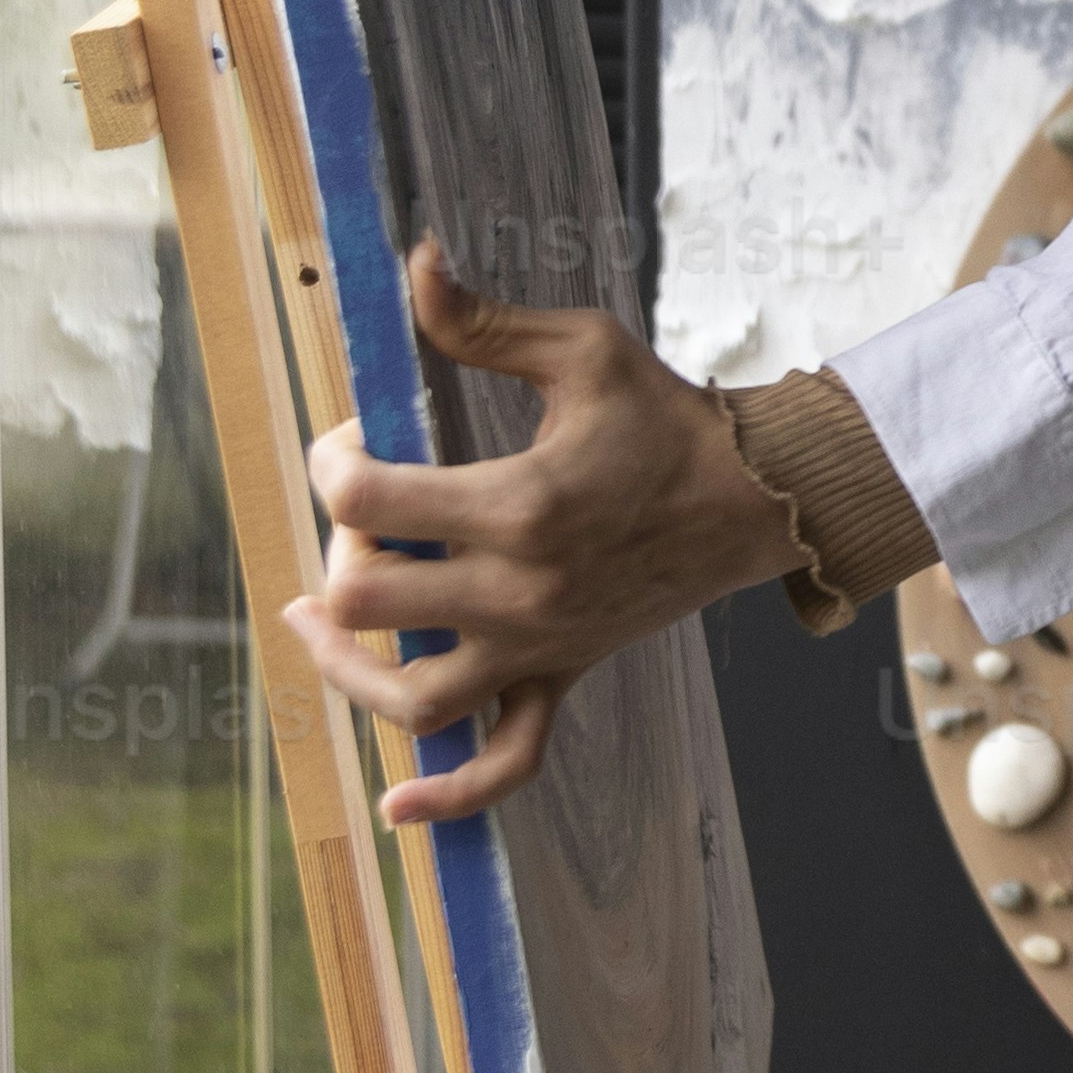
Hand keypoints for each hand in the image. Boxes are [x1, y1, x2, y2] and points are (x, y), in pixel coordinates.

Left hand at [284, 244, 793, 821]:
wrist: (755, 496)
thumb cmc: (665, 416)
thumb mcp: (582, 350)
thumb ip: (483, 322)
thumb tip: (412, 263)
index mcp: (519, 503)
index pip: (366, 501)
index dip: (330, 462)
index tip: (346, 439)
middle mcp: (520, 591)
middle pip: (365, 600)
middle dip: (338, 552)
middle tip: (363, 516)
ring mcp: (540, 647)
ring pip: (410, 699)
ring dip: (345, 670)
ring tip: (316, 622)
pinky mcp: (564, 678)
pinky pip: (507, 762)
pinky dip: (449, 798)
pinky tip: (395, 809)